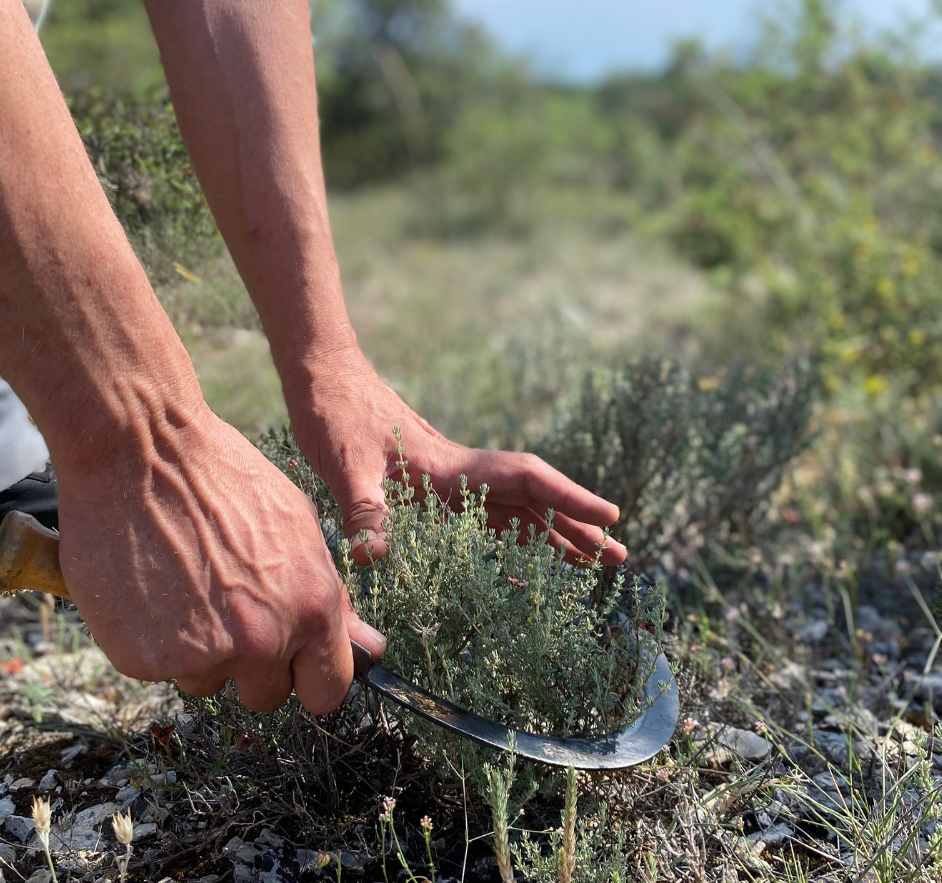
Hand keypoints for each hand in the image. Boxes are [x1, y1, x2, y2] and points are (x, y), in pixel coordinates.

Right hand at [54, 404, 385, 713]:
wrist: (142, 453)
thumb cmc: (227, 480)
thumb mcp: (299, 528)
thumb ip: (332, 598)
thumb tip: (372, 650)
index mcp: (311, 606)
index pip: (327, 690)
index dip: (309, 677)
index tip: (293, 663)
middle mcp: (263, 639)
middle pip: (266, 695)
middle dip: (252, 662)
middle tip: (229, 605)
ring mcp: (202, 653)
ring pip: (209, 681)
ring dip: (201, 649)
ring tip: (186, 584)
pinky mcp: (145, 659)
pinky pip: (160, 670)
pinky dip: (156, 641)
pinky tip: (153, 589)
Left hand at [284, 347, 625, 565]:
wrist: (322, 377)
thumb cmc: (334, 413)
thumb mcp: (345, 465)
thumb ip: (363, 510)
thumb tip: (371, 558)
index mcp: (452, 466)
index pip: (527, 480)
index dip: (570, 498)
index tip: (611, 517)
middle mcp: (461, 473)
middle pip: (533, 501)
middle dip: (576, 527)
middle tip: (619, 557)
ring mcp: (449, 480)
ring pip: (514, 511)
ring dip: (552, 536)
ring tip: (590, 563)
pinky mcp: (431, 487)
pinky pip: (484, 518)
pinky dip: (512, 537)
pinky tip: (522, 558)